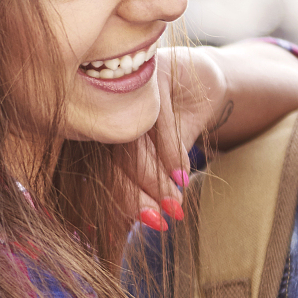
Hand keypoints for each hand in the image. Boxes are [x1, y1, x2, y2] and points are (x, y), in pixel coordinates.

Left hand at [116, 45, 225, 232]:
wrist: (205, 83)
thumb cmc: (173, 126)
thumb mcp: (158, 158)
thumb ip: (142, 183)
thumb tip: (133, 226)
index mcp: (93, 126)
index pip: (99, 170)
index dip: (121, 200)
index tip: (146, 223)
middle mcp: (101, 103)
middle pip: (112, 158)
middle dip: (136, 194)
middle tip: (161, 220)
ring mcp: (125, 84)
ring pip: (133, 141)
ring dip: (155, 178)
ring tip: (174, 203)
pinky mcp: (152, 71)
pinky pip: (157, 120)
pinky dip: (169, 152)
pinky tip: (181, 176)